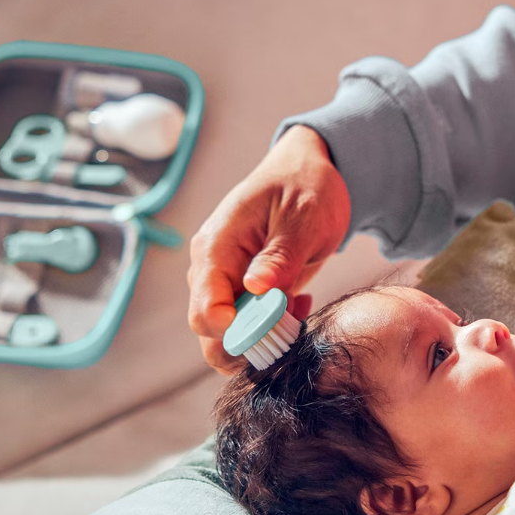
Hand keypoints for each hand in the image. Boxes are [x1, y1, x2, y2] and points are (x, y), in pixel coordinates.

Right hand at [187, 126, 350, 373]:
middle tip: (294, 322)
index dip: (235, 333)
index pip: (205, 312)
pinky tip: (300, 303)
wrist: (309, 171)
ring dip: (267, 336)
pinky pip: (250, 326)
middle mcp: (212, 270)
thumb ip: (280, 256)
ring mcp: (226, 282)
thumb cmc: (304, 184)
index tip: (275, 326)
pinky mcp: (244, 290)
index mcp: (216, 247)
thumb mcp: (302, 216)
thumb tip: (255, 289)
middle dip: (252, 343)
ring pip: (231, 336)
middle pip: (211, 334)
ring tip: (301, 306)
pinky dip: (275, 327)